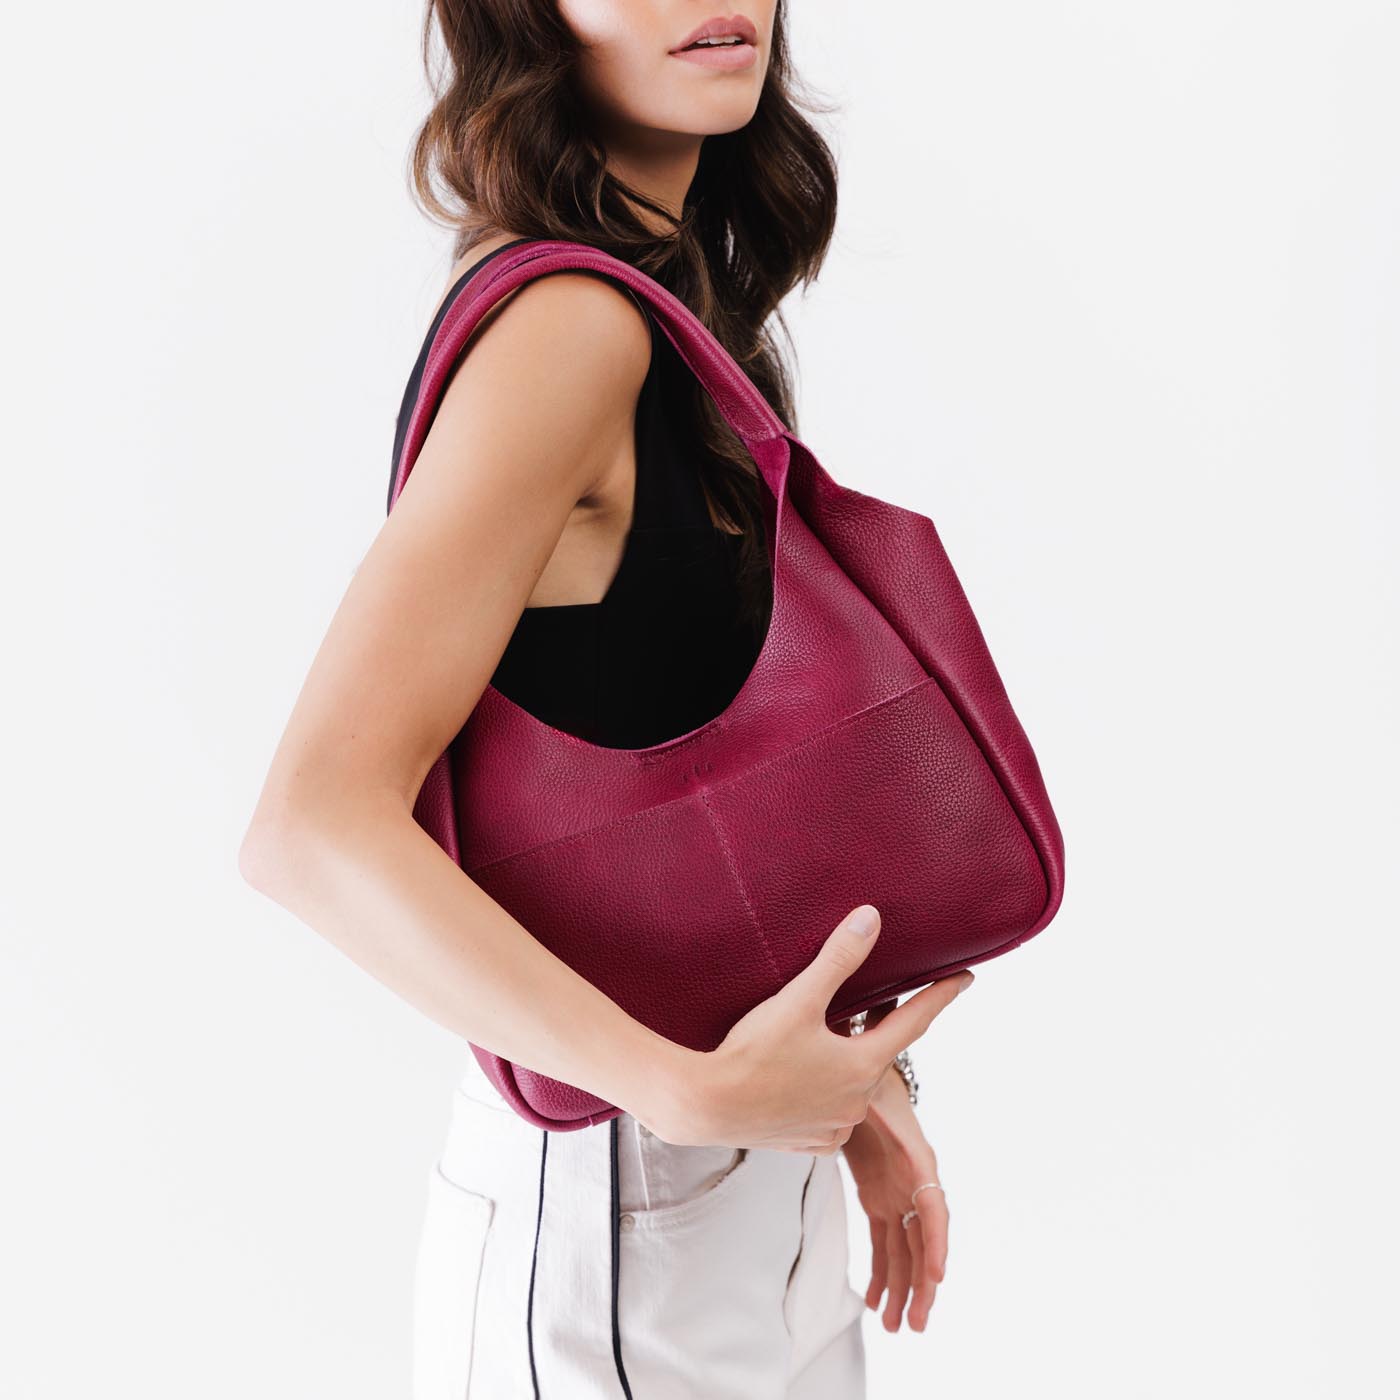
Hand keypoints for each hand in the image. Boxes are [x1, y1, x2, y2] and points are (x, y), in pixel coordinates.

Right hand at [651, 903, 973, 1149]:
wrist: (707, 1105)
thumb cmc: (752, 1052)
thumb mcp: (799, 999)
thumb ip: (838, 958)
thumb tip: (870, 919)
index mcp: (863, 1064)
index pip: (914, 1020)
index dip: (941, 995)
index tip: (965, 978)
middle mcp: (857, 1101)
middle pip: (879, 1054)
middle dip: (875, 1031)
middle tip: (867, 1009)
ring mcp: (835, 1126)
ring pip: (853, 1086)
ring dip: (845, 1065)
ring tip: (822, 1045)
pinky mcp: (811, 1142)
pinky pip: (830, 1114)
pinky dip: (824, 1095)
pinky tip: (802, 1081)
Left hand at [841, 1063, 949, 1332]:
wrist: (860, 1077)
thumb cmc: (871, 1081)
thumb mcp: (873, 1089)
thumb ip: (872, 1101)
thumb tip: (862, 1102)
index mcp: (918, 1162)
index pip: (934, 1209)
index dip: (936, 1243)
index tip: (936, 1275)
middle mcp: (914, 1185)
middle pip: (923, 1242)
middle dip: (922, 1284)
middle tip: (916, 1323)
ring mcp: (897, 1194)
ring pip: (904, 1251)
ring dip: (902, 1289)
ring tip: (895, 1327)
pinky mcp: (878, 1199)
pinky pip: (884, 1243)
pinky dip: (881, 1273)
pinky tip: (876, 1302)